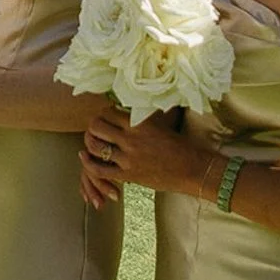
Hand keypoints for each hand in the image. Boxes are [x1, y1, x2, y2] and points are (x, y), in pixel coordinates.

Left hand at [81, 106, 211, 202]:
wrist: (193, 168)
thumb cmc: (179, 144)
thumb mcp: (159, 123)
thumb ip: (140, 115)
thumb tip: (126, 103)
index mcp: (139, 122)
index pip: (107, 112)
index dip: (102, 114)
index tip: (105, 118)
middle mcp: (131, 138)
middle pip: (96, 126)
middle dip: (93, 127)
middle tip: (96, 131)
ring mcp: (128, 158)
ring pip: (95, 147)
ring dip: (90, 145)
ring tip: (92, 143)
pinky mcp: (128, 175)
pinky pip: (99, 170)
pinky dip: (89, 164)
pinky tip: (86, 159)